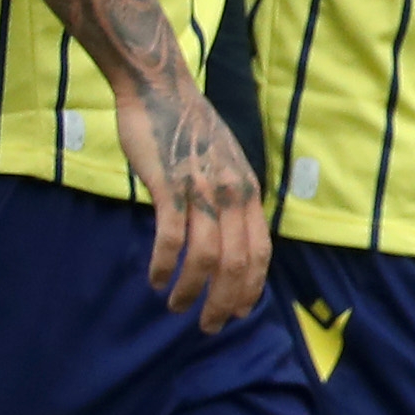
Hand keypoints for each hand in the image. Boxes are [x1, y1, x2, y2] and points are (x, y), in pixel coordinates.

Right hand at [117, 78, 268, 330]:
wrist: (159, 89)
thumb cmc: (187, 128)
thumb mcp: (225, 162)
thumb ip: (231, 197)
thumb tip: (229, 237)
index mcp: (247, 190)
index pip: (259, 253)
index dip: (250, 288)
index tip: (237, 312)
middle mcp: (231, 192)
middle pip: (235, 264)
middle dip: (223, 302)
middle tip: (208, 326)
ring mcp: (202, 189)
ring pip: (205, 258)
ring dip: (191, 291)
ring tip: (175, 307)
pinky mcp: (170, 186)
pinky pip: (171, 238)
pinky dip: (163, 265)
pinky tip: (154, 278)